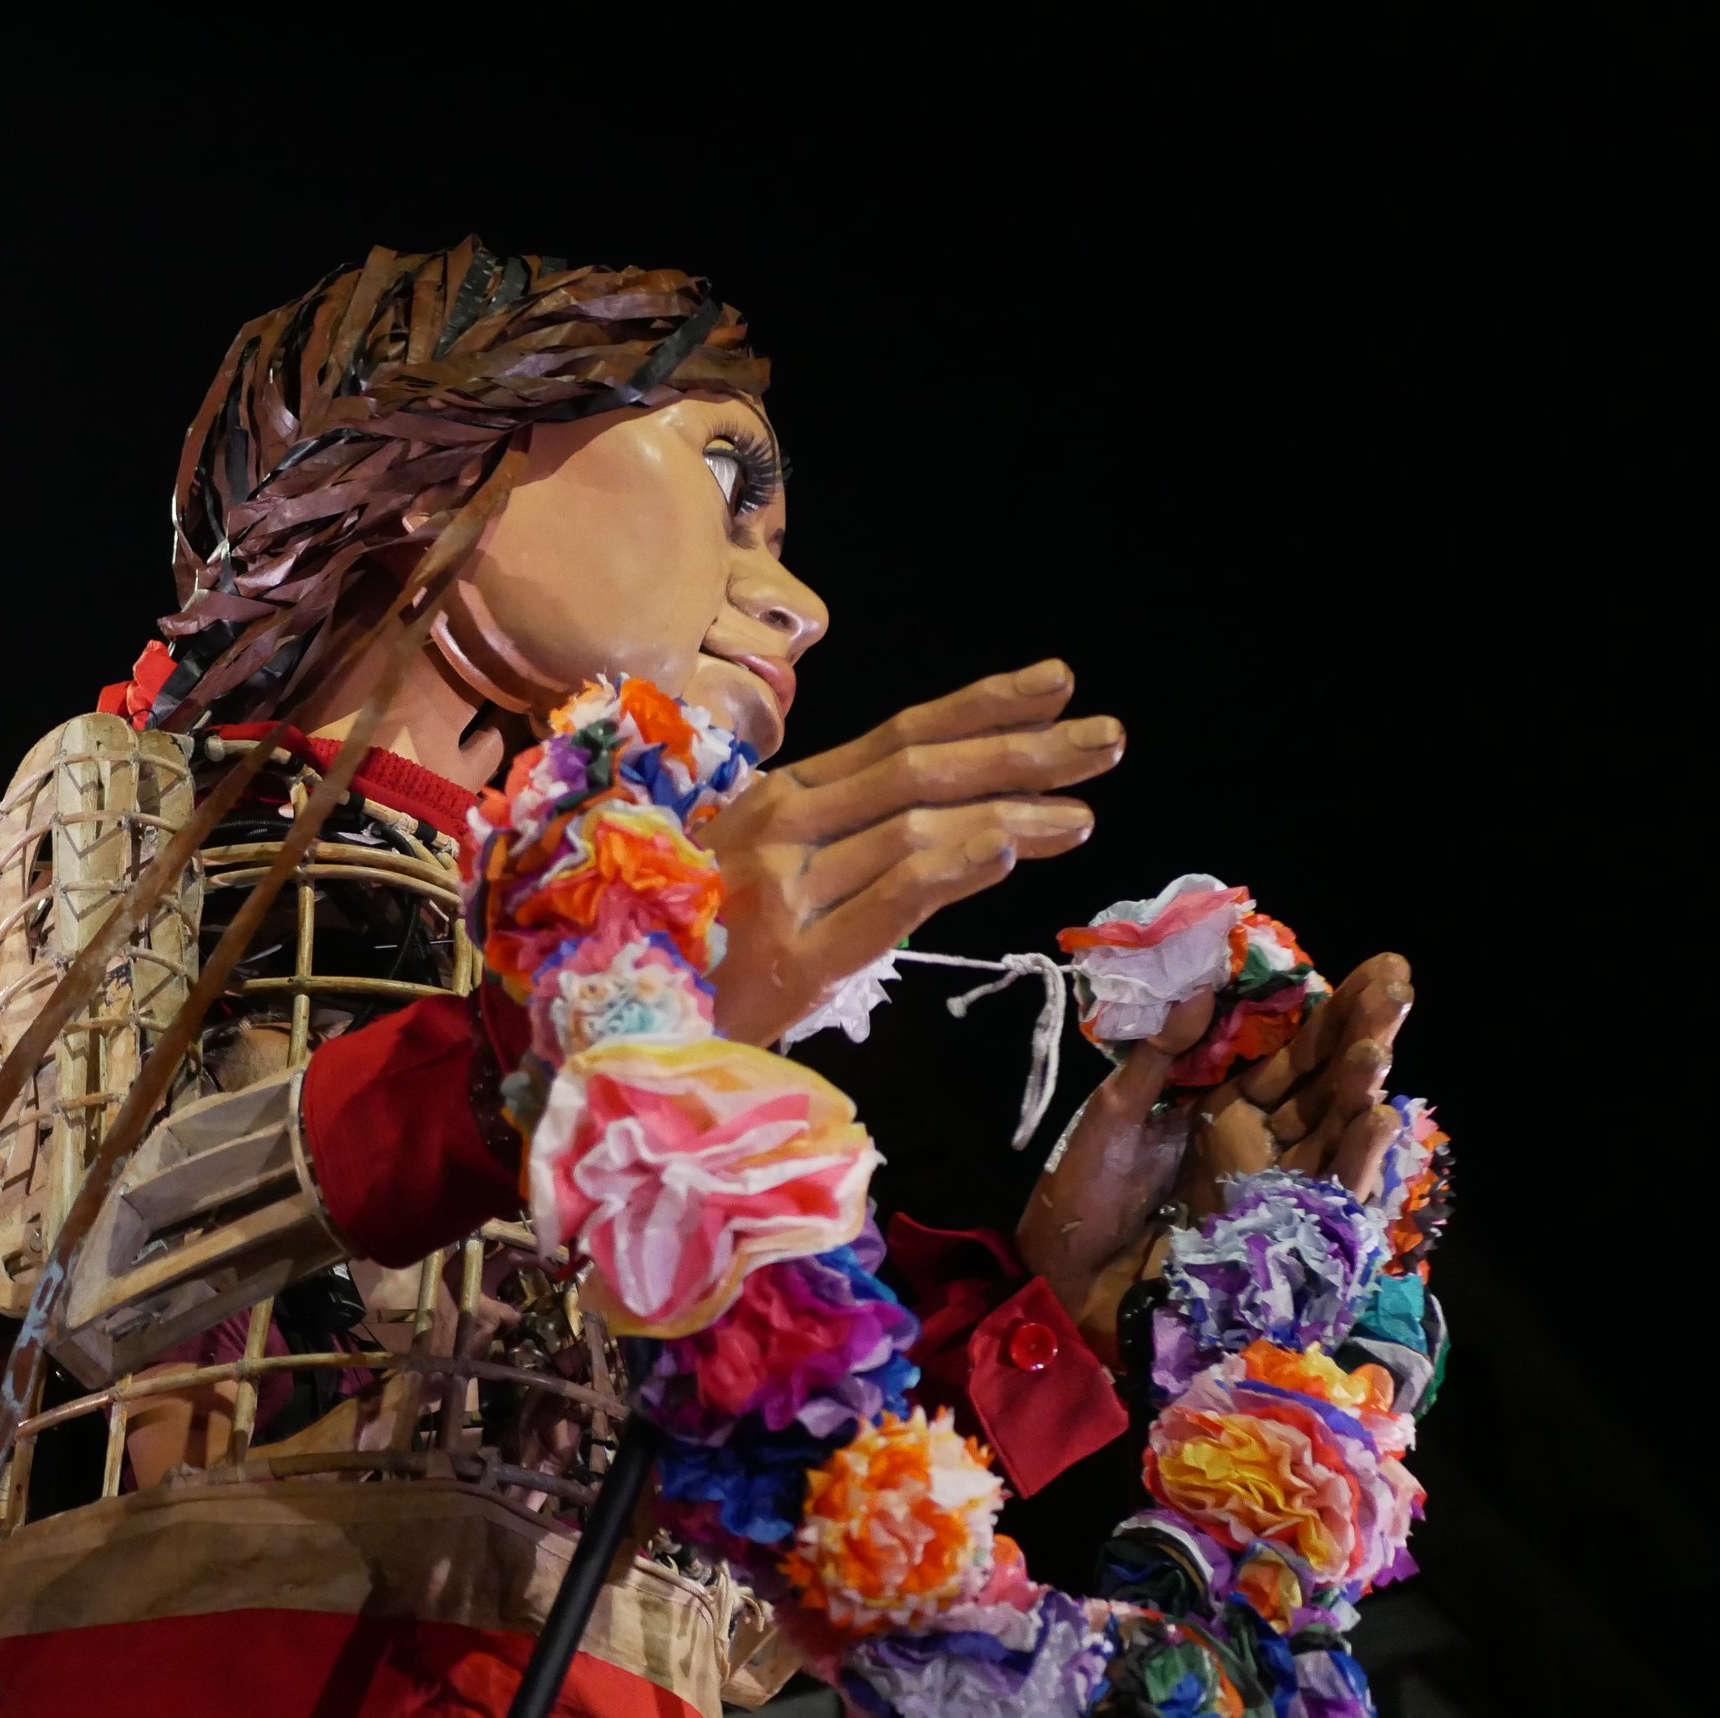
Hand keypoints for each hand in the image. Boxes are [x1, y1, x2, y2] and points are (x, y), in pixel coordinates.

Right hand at [697, 662, 1122, 1045]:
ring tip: (1081, 814)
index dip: (981, 707)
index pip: (894, 737)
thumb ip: (832, 842)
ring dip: (1011, 816)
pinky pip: (891, 898)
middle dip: (1022, 749)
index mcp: (774, 800)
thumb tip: (950, 823)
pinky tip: (1010, 851)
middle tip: (1106, 738)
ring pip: (917, 829)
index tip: (1056, 683)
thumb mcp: (754, 873)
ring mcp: (785, 889)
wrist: (613, 1032)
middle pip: (918, 769)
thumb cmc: (689, 954)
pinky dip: (955, 867)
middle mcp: (779, 827)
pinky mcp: (793, 959)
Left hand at [1017, 953, 1416, 1357]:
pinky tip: (1379, 1119)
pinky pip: (1328, 1191)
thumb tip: (1203, 988)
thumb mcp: (1118, 1110)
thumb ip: (1160, 1053)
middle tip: (1398, 991)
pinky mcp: (1277, 1229)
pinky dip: (1356, 1160)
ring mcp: (1273, 1182)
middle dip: (1362, 1037)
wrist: (1070, 1273)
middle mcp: (1259, 1139)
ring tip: (1381, 1052)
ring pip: (1334, 1130)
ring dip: (1361, 1093)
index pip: (1292, 1050)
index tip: (1377, 970)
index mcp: (1224, 1103)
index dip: (1332, 1012)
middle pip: (1325, 1083)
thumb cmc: (1086, 1190)